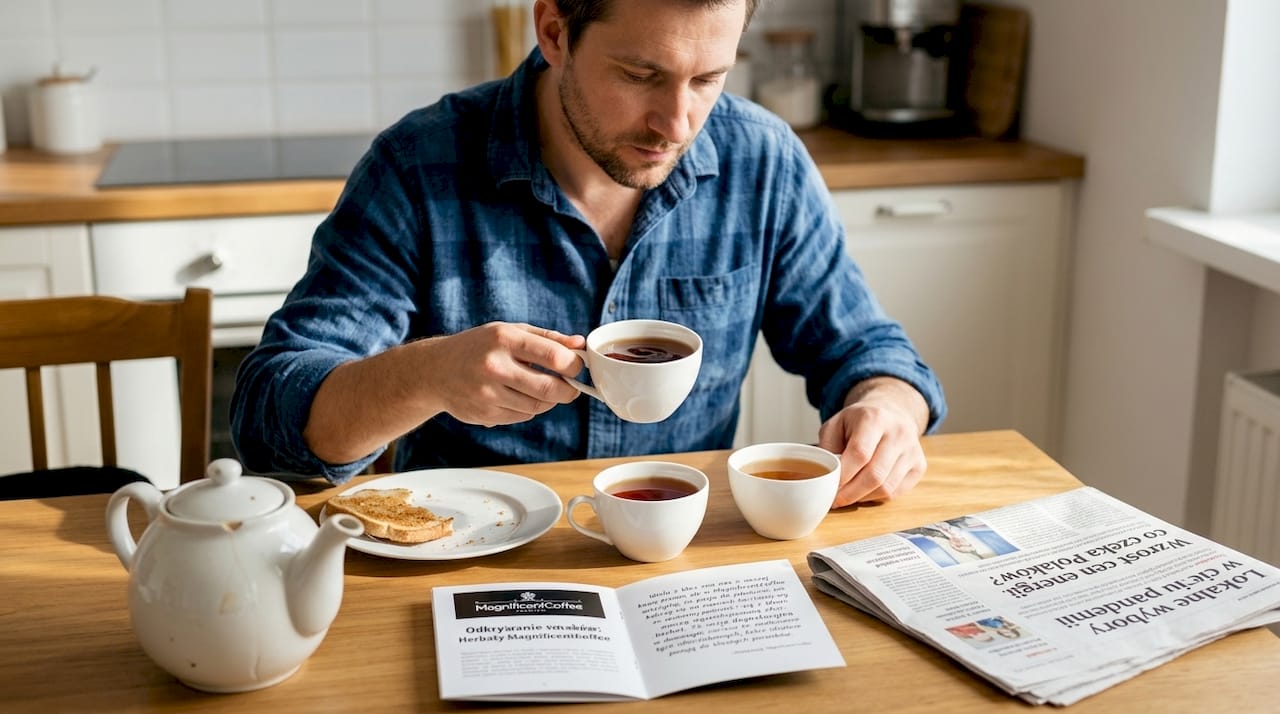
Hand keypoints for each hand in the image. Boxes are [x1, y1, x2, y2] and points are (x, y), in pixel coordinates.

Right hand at [424, 322, 585, 426]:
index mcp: (504, 339)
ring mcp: (488, 394)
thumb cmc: (478, 346)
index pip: (553, 356)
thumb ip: (547, 338)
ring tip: (540, 388)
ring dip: (548, 400)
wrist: (434, 370)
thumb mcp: (510, 331)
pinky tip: (517, 396)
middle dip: (569, 390)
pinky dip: (528, 409)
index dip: (574, 365)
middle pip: (549, 388)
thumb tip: (580, 345)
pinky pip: (522, 417)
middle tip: (571, 387)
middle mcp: (495, 367)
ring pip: (538, 406)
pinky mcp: (485, 414)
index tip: (577, 367)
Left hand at [817, 377, 928, 506]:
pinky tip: (864, 492)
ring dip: (863, 497)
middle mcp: (898, 433)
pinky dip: (876, 497)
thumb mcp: (836, 423)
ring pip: (886, 487)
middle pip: (875, 475)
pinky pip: (896, 492)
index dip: (843, 475)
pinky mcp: (919, 466)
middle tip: (835, 500)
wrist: (892, 412)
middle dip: (851, 493)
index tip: (829, 487)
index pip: (860, 453)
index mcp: (874, 418)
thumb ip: (827, 446)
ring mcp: (912, 450)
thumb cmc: (859, 421)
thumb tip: (827, 475)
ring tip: (848, 496)